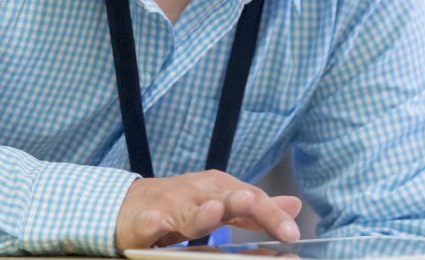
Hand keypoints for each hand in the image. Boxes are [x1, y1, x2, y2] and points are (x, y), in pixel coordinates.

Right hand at [114, 170, 302, 250]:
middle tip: (251, 204)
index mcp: (219, 189)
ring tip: (214, 213)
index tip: (291, 235)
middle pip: (223, 199)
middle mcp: (197, 193)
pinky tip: (156, 227)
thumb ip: (255, 209)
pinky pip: (149, 223)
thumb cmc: (181, 206)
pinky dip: (153, 224)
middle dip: (238, 202)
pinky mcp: (143, 220)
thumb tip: (294, 205)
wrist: (129, 206)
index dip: (271, 215)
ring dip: (200, 214)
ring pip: (187, 212)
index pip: (251, 198)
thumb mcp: (222, 202)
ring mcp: (170, 206)